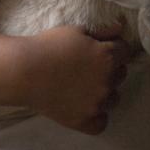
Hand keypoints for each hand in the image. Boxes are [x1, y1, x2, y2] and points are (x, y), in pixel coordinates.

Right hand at [0, 23, 130, 134]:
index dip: (113, 48)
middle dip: (110, 68)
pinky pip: (102, 122)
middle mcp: (108, 81)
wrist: (25, 72)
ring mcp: (98, 104)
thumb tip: (121, 27)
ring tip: (84, 86)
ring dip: (104, 91)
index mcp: (108, 56)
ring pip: (114, 98)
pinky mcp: (85, 122)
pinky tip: (84, 105)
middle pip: (121, 74)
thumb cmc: (50, 46)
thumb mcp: (77, 30)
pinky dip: (96, 115)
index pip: (124, 51)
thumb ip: (103, 31)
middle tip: (89, 66)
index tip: (100, 49)